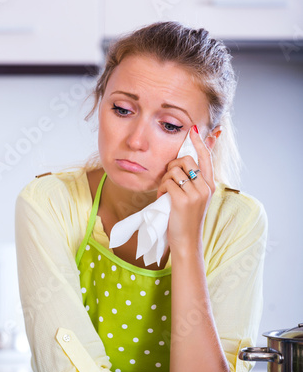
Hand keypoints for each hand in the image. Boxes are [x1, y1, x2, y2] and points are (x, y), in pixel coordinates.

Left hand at [157, 125, 215, 251]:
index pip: (206, 157)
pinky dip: (161, 190)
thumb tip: (185, 164)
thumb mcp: (196, 198)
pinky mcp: (183, 200)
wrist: (187, 241)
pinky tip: (162, 199)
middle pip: (186, 160)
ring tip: (165, 193)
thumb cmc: (187, 219)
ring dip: (164, 180)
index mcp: (210, 185)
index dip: (199, 142)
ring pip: (174, 170)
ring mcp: (195, 194)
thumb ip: (194, 181)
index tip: (193, 130)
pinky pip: (167, 183)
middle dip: (172, 166)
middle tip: (168, 180)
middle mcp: (205, 187)